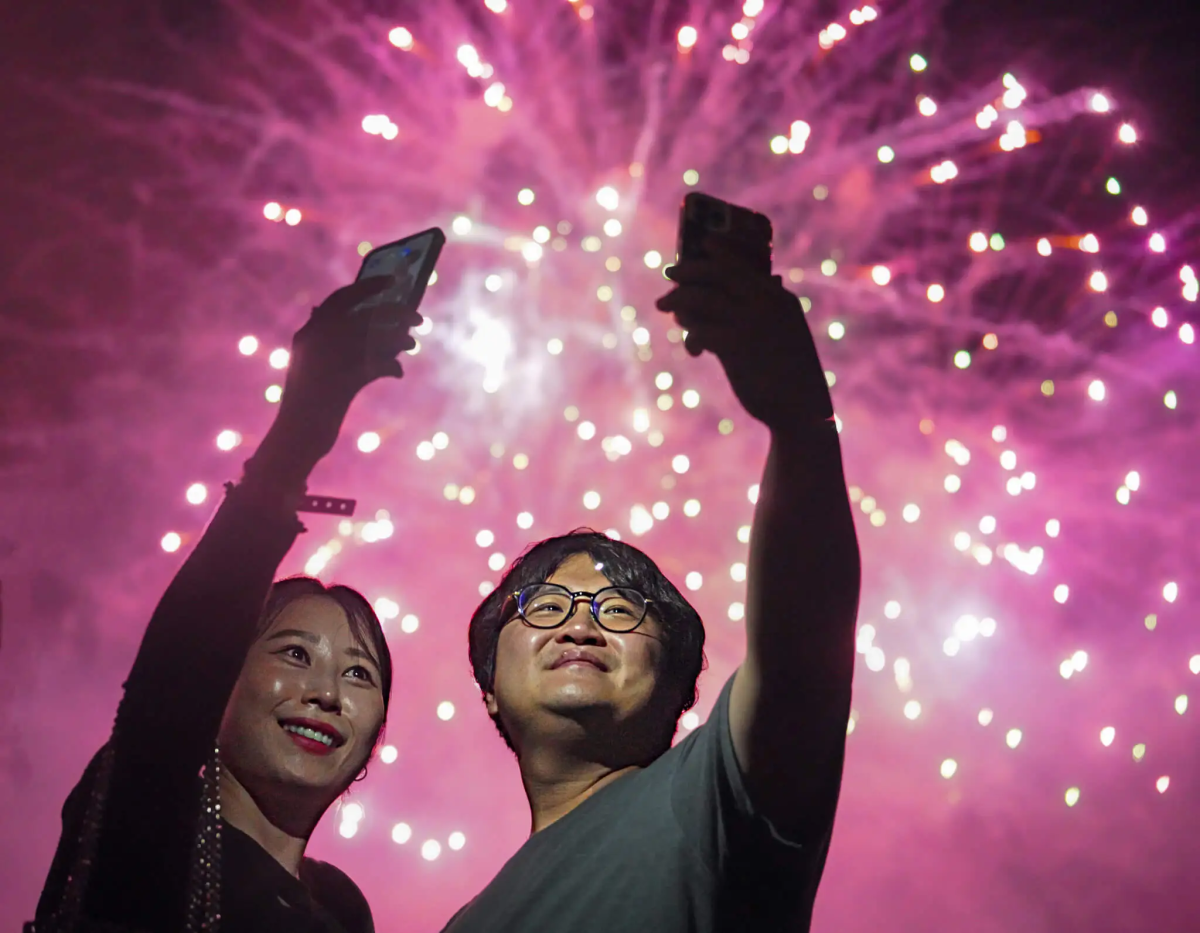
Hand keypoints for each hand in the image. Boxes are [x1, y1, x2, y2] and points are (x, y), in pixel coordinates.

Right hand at [260, 276, 421, 472]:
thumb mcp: (314, 365)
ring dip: (399, 340)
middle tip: (418, 319)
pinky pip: (378, 366)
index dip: (369, 287)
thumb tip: (360, 318)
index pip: (342, 299)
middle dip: (397, 314)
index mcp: (309, 333)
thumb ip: (329, 339)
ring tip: (411, 344)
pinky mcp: (344, 383)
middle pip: (366, 316)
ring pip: (376, 339)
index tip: (393, 281)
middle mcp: (317, 341)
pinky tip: (398, 372)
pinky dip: (391, 366)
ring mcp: (328, 361)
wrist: (296, 435)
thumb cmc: (310, 400)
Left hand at [655, 240, 833, 431]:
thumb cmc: (791, 371)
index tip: (702, 241)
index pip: (742, 262)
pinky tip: (695, 351)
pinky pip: (699, 330)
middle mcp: (765, 303)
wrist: (801, 408)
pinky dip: (691, 337)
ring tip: (670, 312)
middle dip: (688, 271)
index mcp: (779, 297)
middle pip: (716, 274)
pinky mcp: (733, 346)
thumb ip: (770, 307)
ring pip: (700, 299)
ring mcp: (749, 323)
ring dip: (680, 304)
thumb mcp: (786, 330)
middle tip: (669, 274)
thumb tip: (771, 282)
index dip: (718, 249)